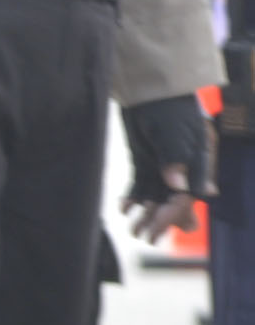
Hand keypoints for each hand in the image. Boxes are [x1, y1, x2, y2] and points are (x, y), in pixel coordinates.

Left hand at [122, 94, 210, 244]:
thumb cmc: (168, 104)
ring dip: (146, 214)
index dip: (174, 214)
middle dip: (161, 221)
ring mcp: (163, 164)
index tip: (158, 228)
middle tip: (145, 238)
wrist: (149, 86)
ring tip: (132, 230)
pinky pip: (141, 184)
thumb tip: (179, 187)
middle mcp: (183, 167)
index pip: (189, 195)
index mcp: (199, 162)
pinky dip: (133, 197)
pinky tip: (124, 208)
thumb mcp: (174, 130)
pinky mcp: (145, 159)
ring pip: (157, 196)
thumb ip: (176, 157)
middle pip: (174, 200)